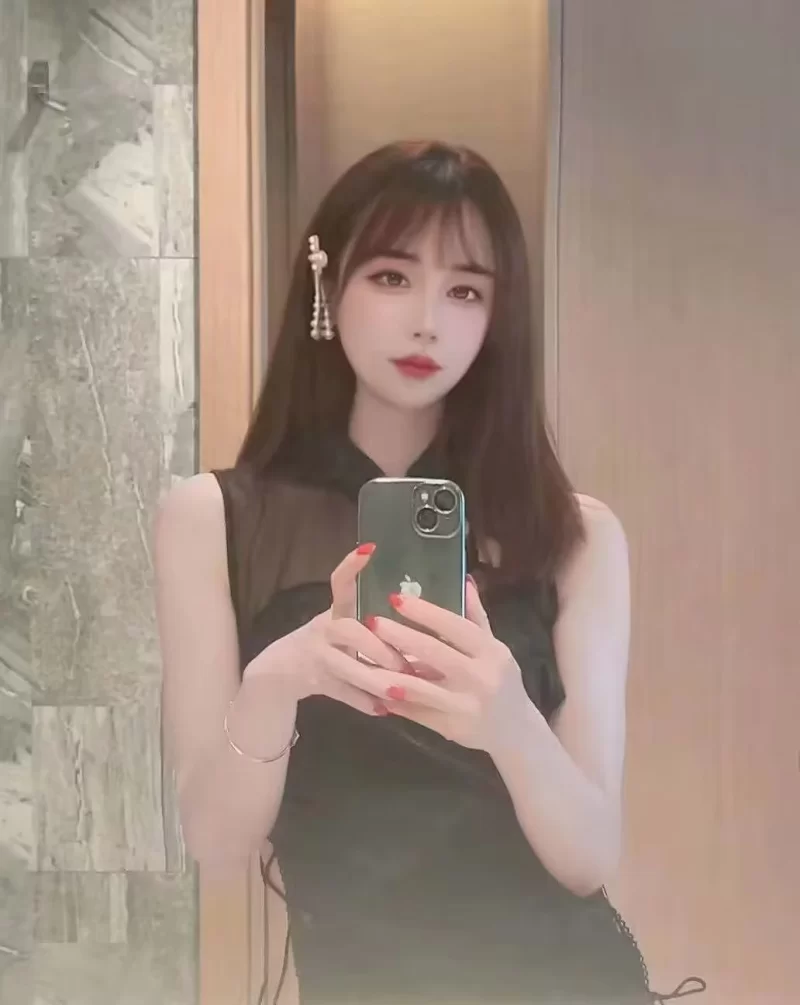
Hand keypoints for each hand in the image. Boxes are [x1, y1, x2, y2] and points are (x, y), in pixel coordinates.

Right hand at [247, 544, 407, 716]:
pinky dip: (364, 702)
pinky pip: (343, 692)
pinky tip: (383, 709)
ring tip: (402, 689)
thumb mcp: (343, 632)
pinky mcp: (314, 679)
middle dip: (380, 648)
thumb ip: (375, 631)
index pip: (338, 582)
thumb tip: (424, 634)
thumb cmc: (324, 648)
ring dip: (376, 679)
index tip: (370, 549)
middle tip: (407, 662)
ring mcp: (316, 655)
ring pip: (347, 666)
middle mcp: (324, 630)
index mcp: (334, 613)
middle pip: (351, 630)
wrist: (277, 674)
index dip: (351, 565)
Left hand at [322, 578, 530, 753]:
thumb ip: (476, 616)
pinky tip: (373, 688)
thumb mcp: (495, 647)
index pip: (455, 626)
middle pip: (435, 653)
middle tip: (372, 621)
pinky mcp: (451, 728)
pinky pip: (416, 712)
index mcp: (491, 652)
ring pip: (421, 687)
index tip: (396, 598)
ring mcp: (465, 705)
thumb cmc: (503, 681)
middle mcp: (480, 676)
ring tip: (363, 657)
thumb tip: (465, 580)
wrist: (516, 731)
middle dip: (401, 636)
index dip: (425, 612)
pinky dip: (395, 700)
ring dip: (390, 672)